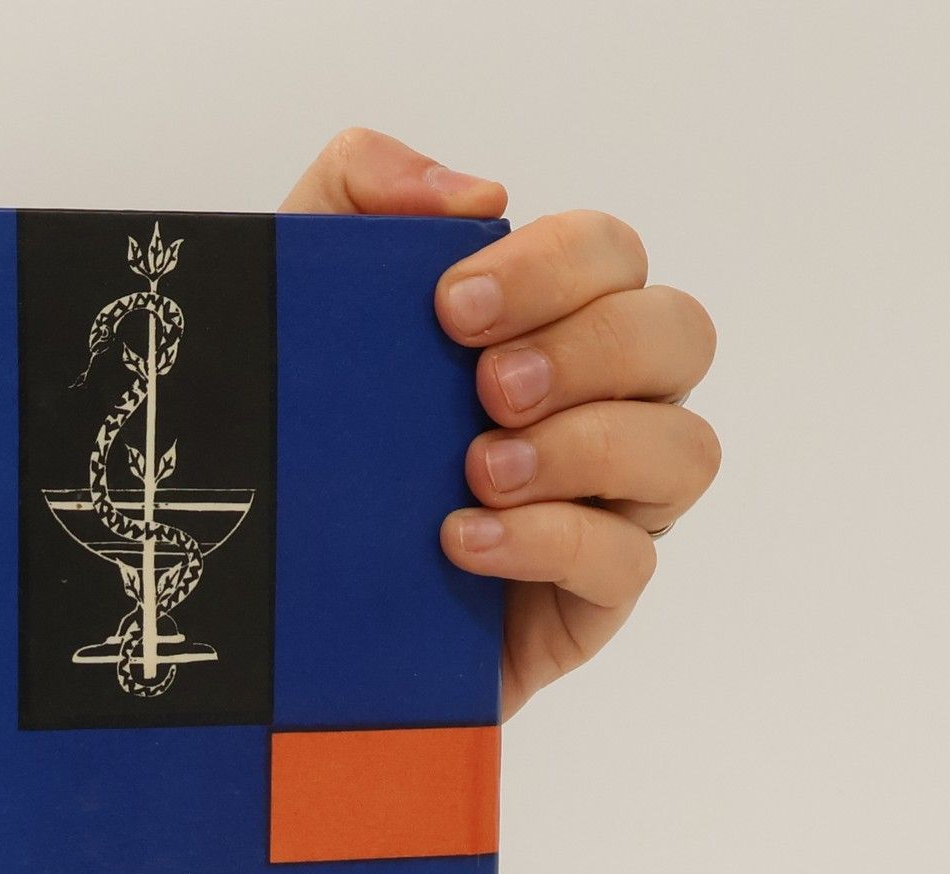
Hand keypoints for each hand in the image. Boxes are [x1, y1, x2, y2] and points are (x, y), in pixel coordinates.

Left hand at [282, 129, 718, 716]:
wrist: (266, 602)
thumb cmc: (301, 452)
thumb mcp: (295, 306)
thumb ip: (355, 197)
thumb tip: (470, 195)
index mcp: (546, 327)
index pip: (611, 257)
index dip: (555, 267)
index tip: (454, 307)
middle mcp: (596, 407)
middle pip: (677, 336)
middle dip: (590, 348)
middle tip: (488, 387)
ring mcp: (603, 507)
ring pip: (683, 450)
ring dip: (586, 446)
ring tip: (480, 470)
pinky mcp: (584, 602)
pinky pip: (627, 563)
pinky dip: (552, 542)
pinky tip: (465, 540)